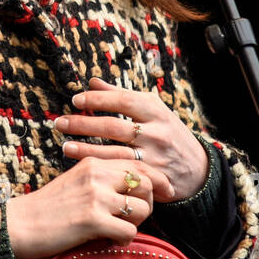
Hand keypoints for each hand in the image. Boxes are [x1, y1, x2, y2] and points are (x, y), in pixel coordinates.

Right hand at [5, 154, 174, 258]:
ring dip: (136, 223)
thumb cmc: (47, 209)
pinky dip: (124, 239)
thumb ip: (102, 180)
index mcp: (93, 163)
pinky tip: (109, 240)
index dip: (158, 178)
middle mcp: (97, 175)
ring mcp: (95, 196)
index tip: (167, 191)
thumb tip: (134, 187)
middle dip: (147, 204)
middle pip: (146, 185)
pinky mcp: (92, 219)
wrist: (19, 225)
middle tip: (132, 217)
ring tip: (117, 229)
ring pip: (142, 208)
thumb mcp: (75, 183)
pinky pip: (129, 230)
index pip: (138, 164)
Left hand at [56, 77, 210, 201]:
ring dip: (86, 148)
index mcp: (155, 110)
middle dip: (84, 123)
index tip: (76, 100)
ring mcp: (154, 156)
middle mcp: (156, 131)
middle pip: (114, 126)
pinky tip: (84, 165)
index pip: (122, 100)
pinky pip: (121, 172)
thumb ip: (122, 96)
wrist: (198, 169)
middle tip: (60, 122)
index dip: (97, 99)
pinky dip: (101, 167)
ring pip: (114, 152)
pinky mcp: (152, 177)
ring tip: (65, 145)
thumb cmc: (168, 133)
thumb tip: (93, 81)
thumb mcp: (152, 110)